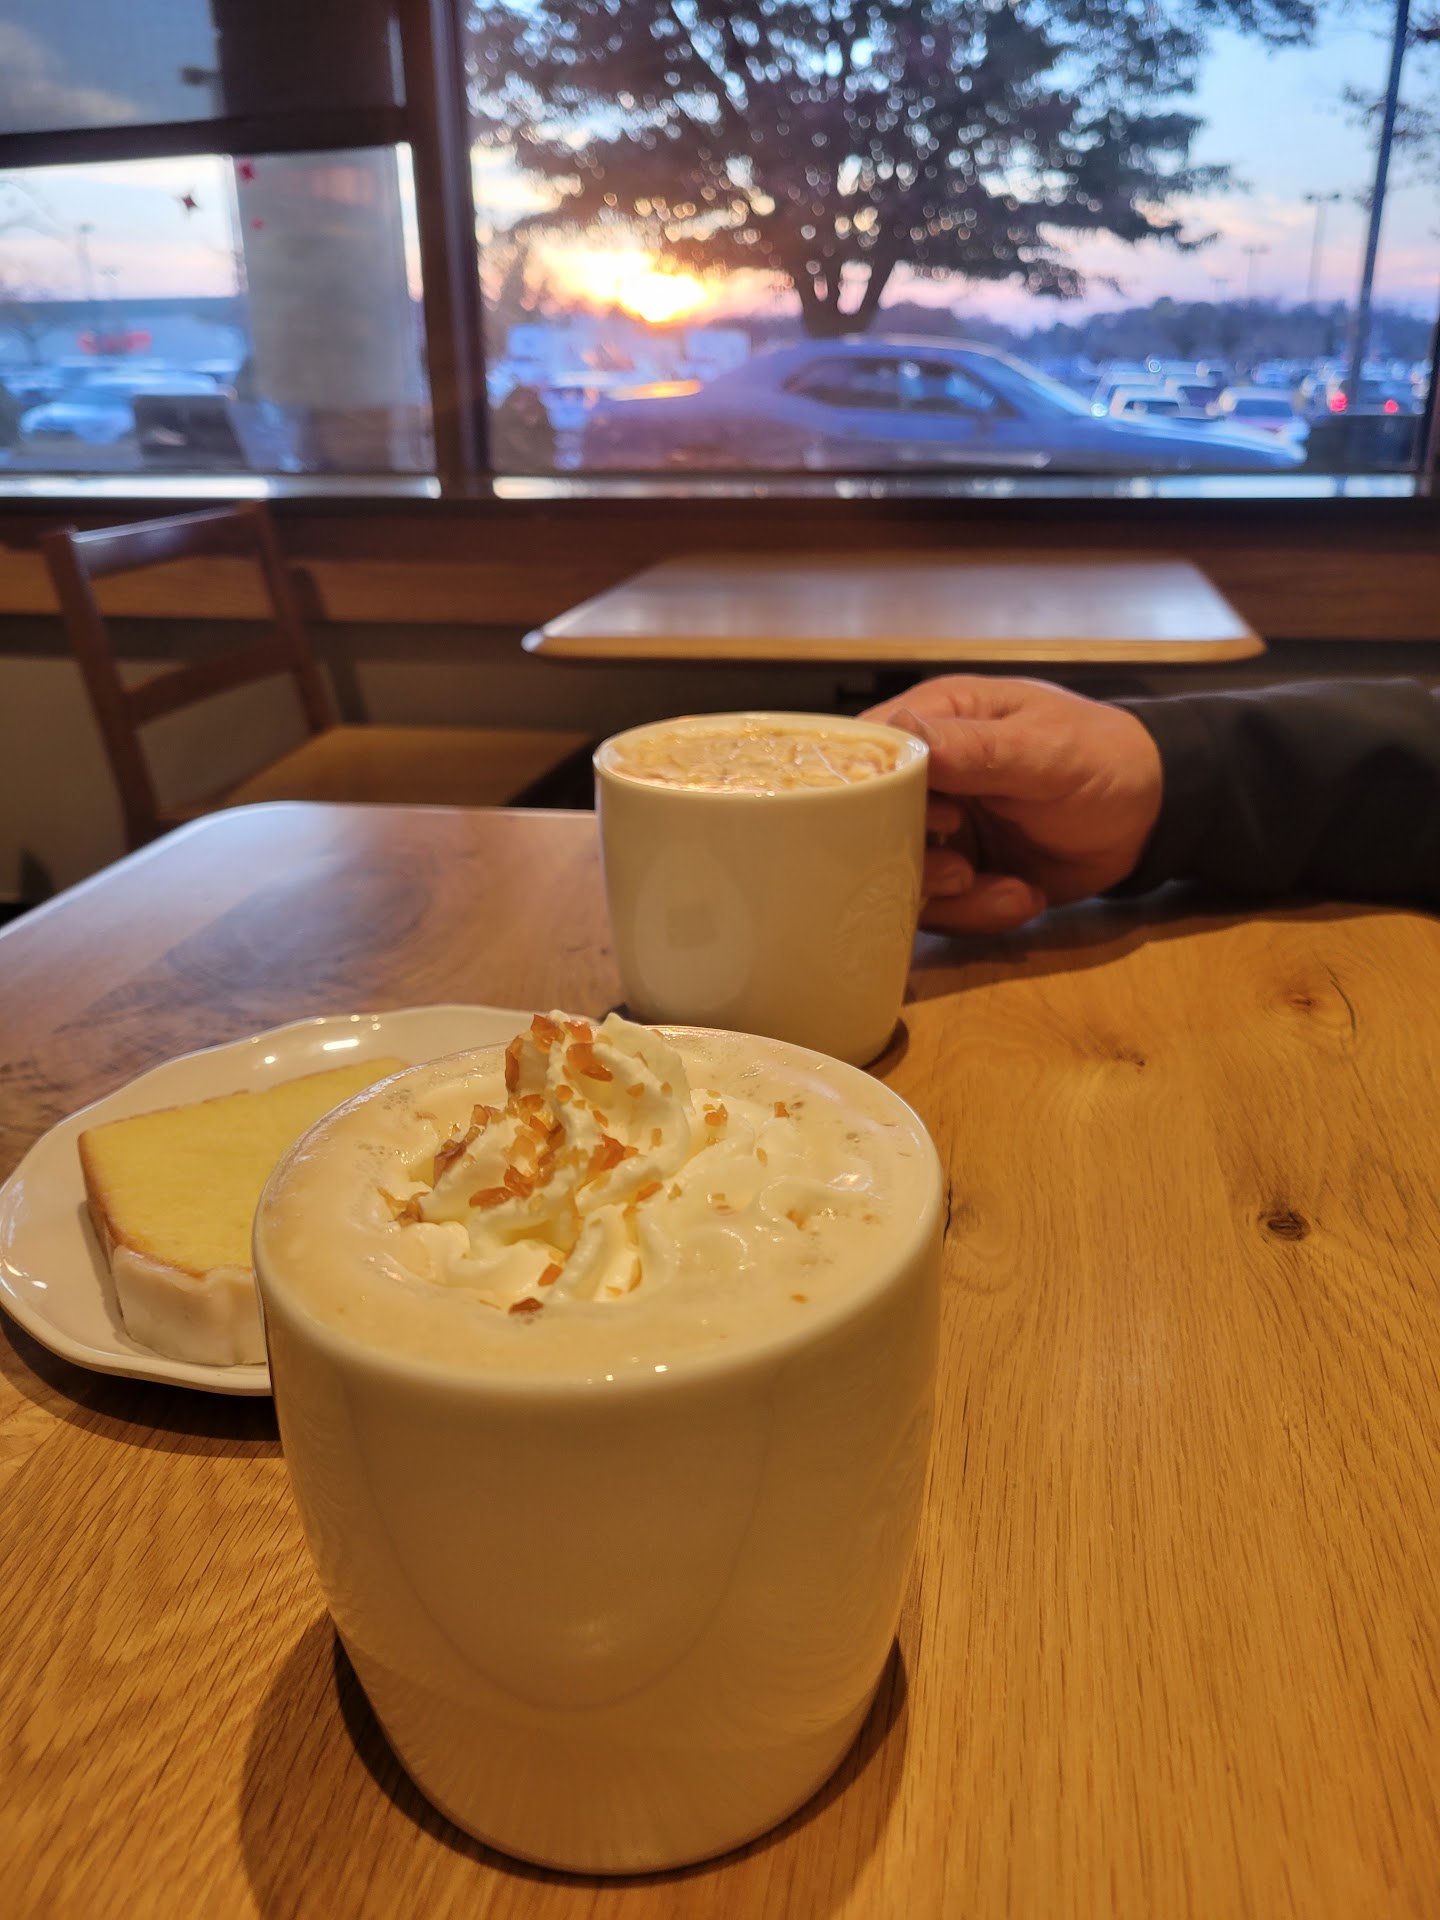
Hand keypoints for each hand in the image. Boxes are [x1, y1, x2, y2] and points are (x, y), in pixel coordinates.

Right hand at [863, 676, 1163, 932]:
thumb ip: (976, 748)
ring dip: (948, 897)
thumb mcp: (1045, 749)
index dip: (868, 791)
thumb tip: (903, 737)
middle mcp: (924, 776)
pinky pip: (940, 909)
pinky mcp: (957, 874)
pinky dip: (979, 913)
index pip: (861, 751)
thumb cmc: (1102, 757)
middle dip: (910, 857)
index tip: (918, 816)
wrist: (1150, 814)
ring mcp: (937, 830)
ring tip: (1002, 887)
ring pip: (898, 874)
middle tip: (960, 869)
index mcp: (935, 721)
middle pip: (866, 824)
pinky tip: (1025, 898)